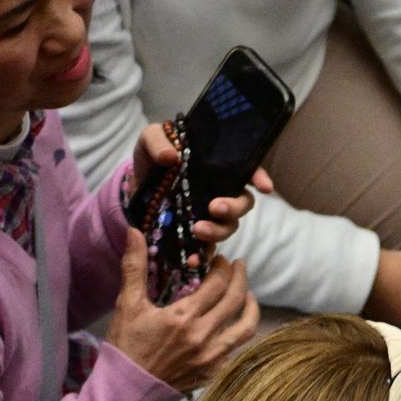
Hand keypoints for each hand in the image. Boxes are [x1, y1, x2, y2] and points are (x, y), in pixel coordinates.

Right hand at [105, 229, 259, 390]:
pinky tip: (239, 323)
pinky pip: (239, 350)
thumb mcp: (128, 304)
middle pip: (236, 300)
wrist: (127, 388)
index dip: (222, 268)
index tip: (219, 260)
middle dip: (240, 278)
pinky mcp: (215, 372)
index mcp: (183, 317)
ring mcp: (212, 356)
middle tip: (238, 266)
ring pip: (246, 326)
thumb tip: (134, 231)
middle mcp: (203, 336)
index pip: (217, 284)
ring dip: (251, 306)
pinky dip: (242, 333)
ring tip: (248, 294)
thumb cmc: (126, 345)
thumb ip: (135, 267)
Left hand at [130, 122, 271, 244]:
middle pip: (243, 203)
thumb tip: (171, 157)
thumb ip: (158, 142)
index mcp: (219, 167)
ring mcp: (211, 215)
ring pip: (228, 227)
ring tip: (197, 230)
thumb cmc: (153, 156)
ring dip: (218, 231)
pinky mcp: (196, 234)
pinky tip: (192, 260)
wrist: (135, 184)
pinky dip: (202, 256)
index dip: (260, 177)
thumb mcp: (151, 139)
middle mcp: (221, 192)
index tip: (264, 187)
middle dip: (234, 208)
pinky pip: (207, 249)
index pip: (248, 171)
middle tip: (215, 208)